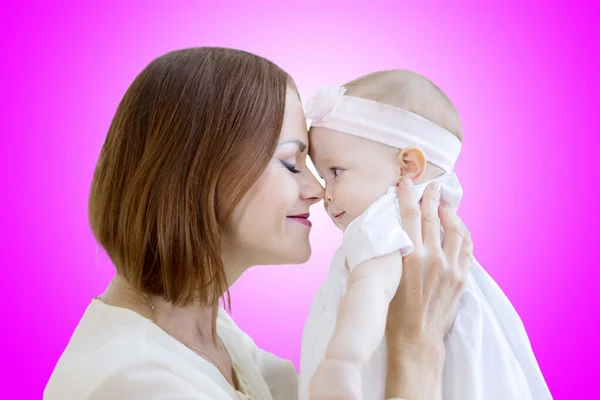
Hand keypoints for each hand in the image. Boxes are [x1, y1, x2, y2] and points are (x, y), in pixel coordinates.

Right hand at [384, 177, 472, 399]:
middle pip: (433, 217)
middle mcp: (432, 258)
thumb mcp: (386, 277)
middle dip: (431, 197)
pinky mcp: (461, 277)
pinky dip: (462, 232)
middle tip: (431, 185)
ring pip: (455, 229)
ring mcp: (450, 267)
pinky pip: (466, 246)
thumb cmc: (394, 311)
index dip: (408, 195)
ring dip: (449, 212)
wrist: (417, 338)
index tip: (406, 182)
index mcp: (410, 256)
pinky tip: (458, 226)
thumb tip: (383, 233)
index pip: (409, 215)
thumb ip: (388, 252)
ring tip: (445, 203)